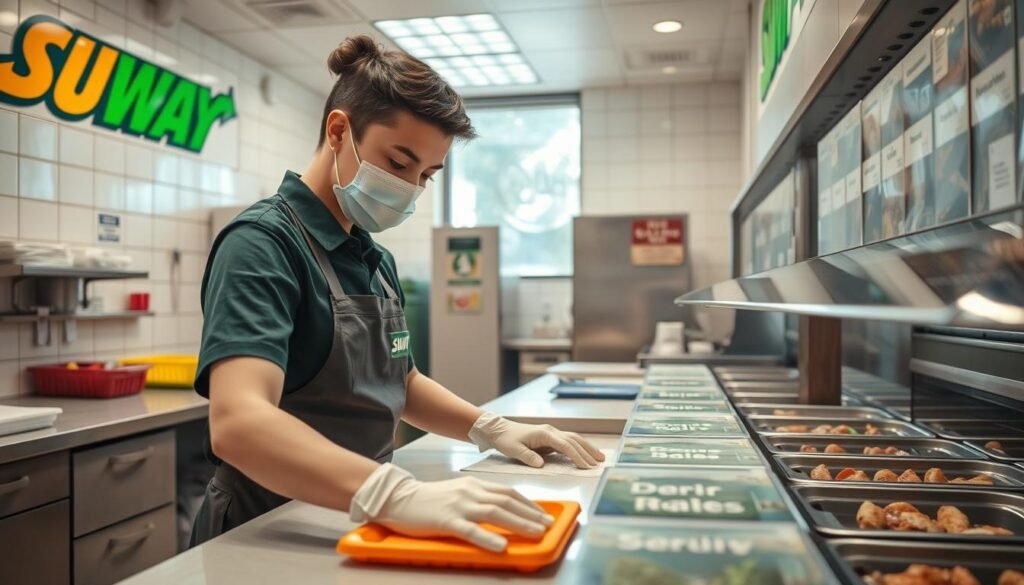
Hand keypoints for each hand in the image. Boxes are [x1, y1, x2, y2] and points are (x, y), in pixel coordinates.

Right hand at [349, 463, 552, 551]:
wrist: (398, 498)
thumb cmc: (428, 499)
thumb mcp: (457, 492)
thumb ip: (478, 499)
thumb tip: (502, 509)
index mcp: (474, 484)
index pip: (508, 492)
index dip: (529, 503)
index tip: (543, 514)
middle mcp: (470, 492)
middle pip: (507, 501)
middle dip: (531, 513)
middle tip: (548, 525)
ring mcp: (459, 505)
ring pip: (495, 512)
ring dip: (519, 522)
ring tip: (536, 532)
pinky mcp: (446, 521)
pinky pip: (471, 530)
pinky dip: (488, 537)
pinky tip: (501, 545)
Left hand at [468, 412, 605, 468]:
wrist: (499, 430)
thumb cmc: (506, 439)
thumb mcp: (513, 450)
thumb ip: (528, 457)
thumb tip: (541, 464)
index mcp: (544, 433)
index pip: (565, 445)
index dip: (577, 456)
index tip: (585, 466)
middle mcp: (551, 431)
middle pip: (574, 440)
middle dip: (588, 451)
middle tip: (599, 463)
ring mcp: (551, 434)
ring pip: (574, 439)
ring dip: (587, 448)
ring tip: (599, 457)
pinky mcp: (550, 438)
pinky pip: (568, 442)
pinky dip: (579, 448)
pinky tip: (585, 454)